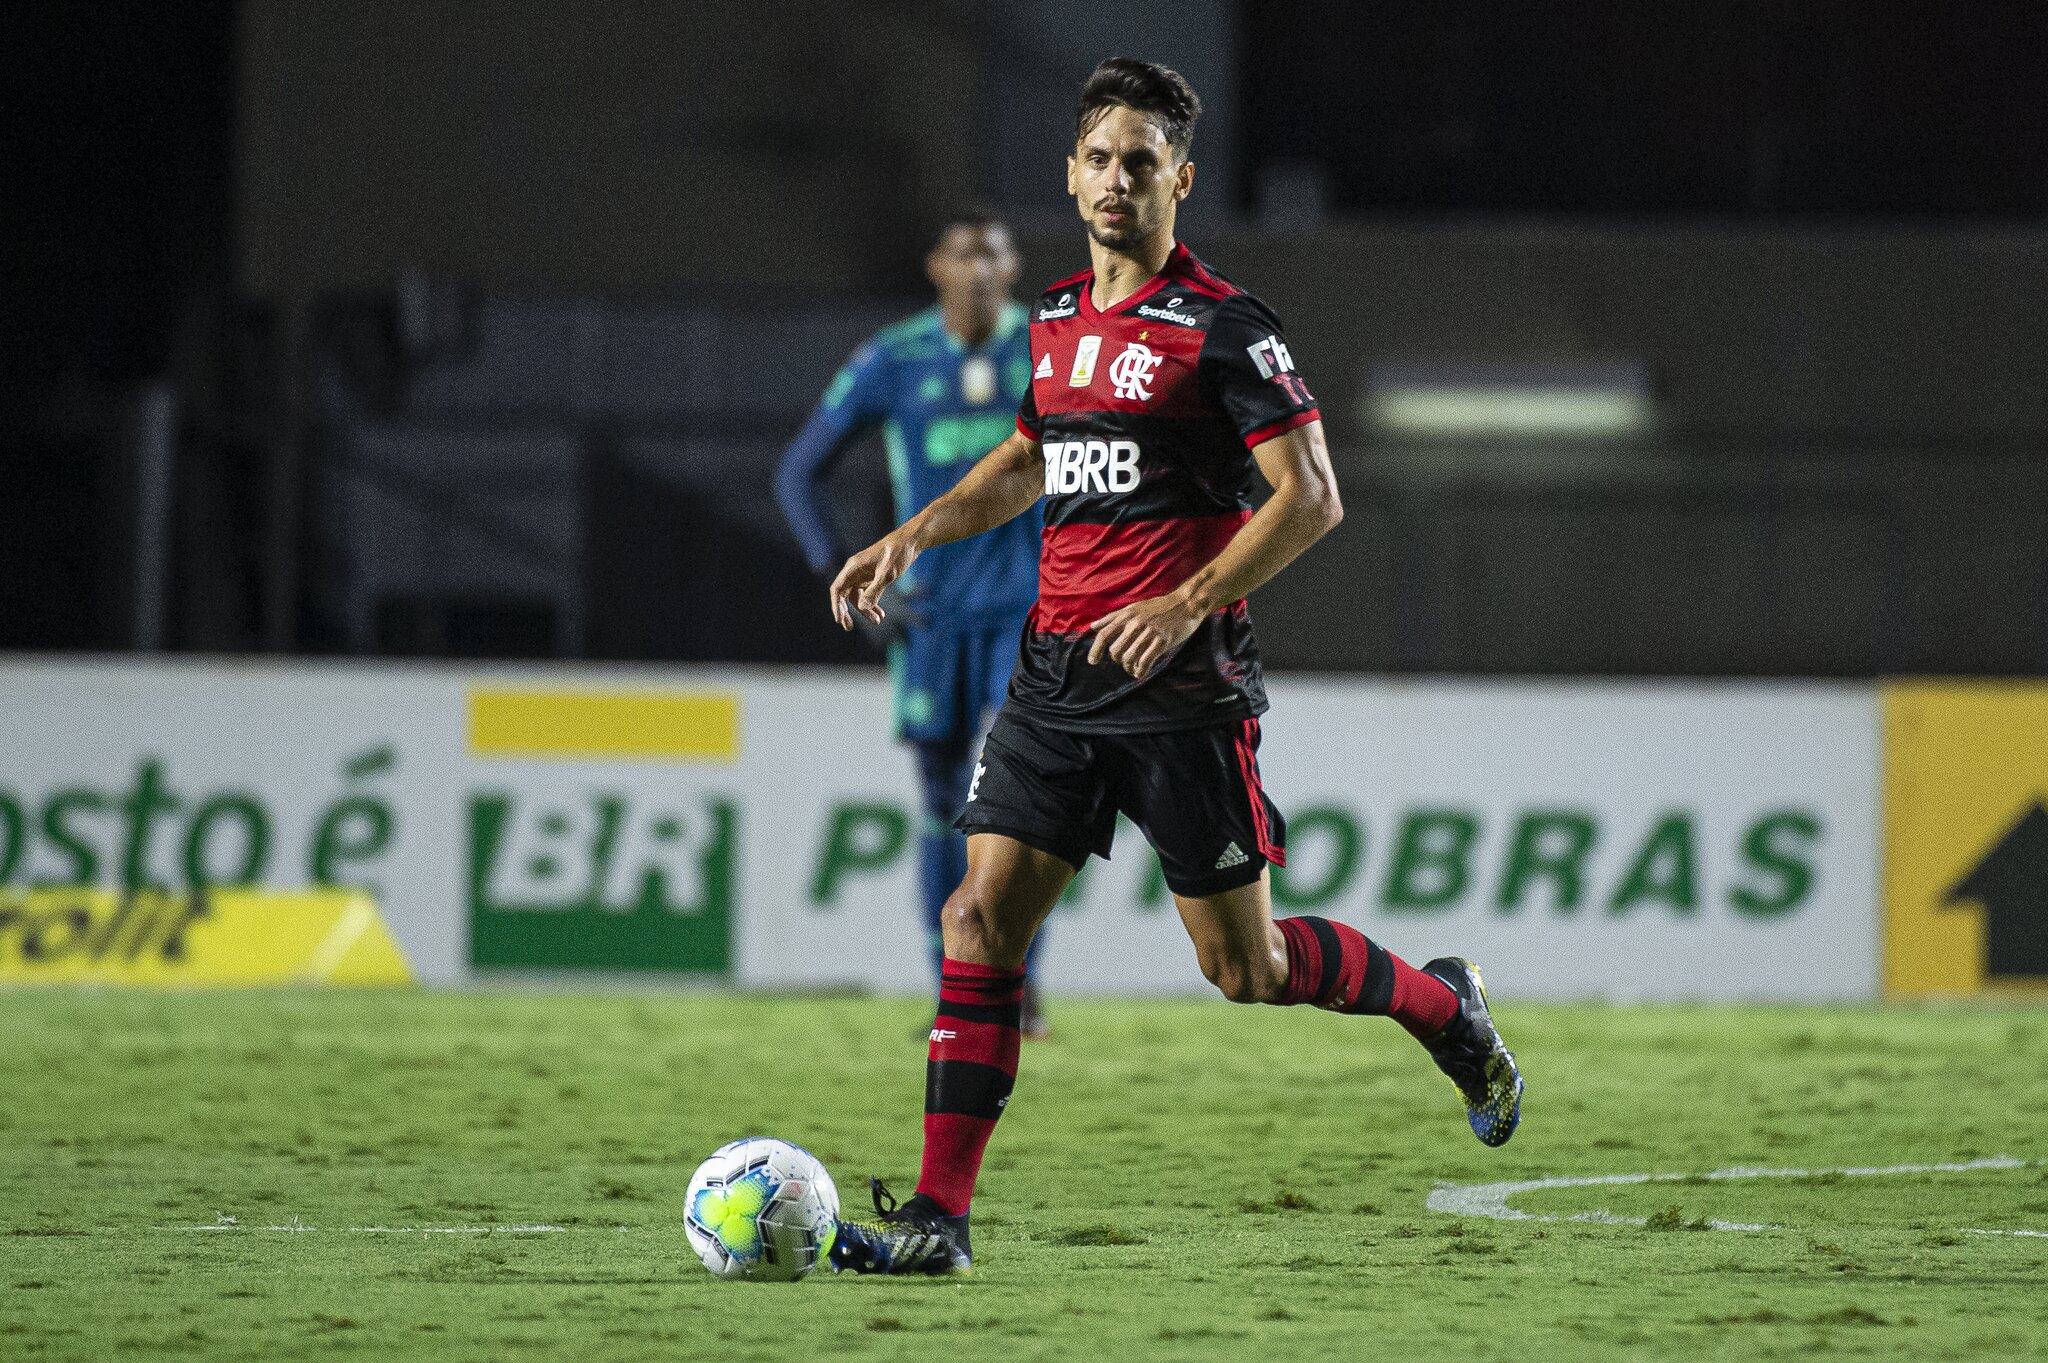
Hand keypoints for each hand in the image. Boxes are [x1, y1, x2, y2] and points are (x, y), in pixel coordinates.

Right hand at [829, 533, 918, 630]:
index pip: (837, 589)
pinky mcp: (872, 576)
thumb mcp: (887, 574)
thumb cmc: (898, 553)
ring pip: (858, 596)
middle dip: (847, 612)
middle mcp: (855, 571)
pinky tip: (881, 614)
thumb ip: (874, 591)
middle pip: (845, 595)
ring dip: (865, 610)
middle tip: (849, 628)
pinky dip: (872, 604)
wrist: (911, 542)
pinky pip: (867, 594)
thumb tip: (861, 607)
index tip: (839, 619)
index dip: (836, 605)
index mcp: (853, 567)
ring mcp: (863, 574)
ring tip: (877, 621)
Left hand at [1087, 592, 1207, 678]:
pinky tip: (1141, 672)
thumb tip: (1093, 627)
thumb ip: (1113, 618)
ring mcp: (1149, 633)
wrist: (1186, 604)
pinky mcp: (1162, 641)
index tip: (1093, 661)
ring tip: (1133, 668)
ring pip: (1129, 658)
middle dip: (1117, 660)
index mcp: (1127, 615)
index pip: (1104, 634)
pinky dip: (1140, 671)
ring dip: (1128, 667)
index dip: (1095, 650)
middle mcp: (1135, 624)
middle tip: (1124, 661)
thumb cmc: (1158, 607)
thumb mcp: (1134, 608)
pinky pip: (1145, 662)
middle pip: (1115, 651)